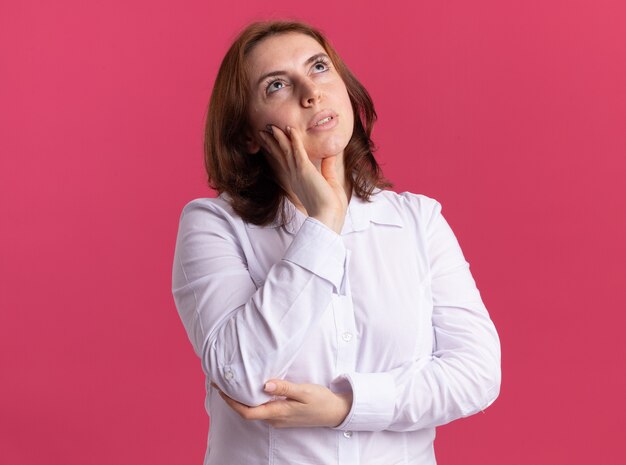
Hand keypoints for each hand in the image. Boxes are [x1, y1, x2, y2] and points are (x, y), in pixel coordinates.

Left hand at [213, 379, 352, 428]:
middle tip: (220, 381)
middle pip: (246, 411)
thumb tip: (264, 384)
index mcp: (277, 413)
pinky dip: (251, 399)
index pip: (246, 411)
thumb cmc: (321, 401)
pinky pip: (261, 408)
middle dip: (231, 398)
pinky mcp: (282, 415)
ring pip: (253, 410)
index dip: (231, 401)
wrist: (335, 412)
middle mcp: (274, 418)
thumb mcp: (304, 391)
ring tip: (232, 382)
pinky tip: (250, 388)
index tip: (221, 388)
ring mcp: (278, 418)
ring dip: (240, 398)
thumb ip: (284, 388)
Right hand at [258, 125, 347, 232]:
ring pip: (285, 150)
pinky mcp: (304, 170)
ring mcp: (298, 173)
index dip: (278, 150)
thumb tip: (331, 154)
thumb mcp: (331, 182)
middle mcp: (295, 176)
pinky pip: (297, 150)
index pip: (285, 162)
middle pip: (280, 155)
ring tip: (271, 127)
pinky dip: (293, 139)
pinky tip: (290, 129)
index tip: (272, 141)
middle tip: (263, 132)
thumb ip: (328, 167)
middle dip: (271, 142)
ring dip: (279, 137)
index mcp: (298, 181)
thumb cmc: (330, 206)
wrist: (329, 217)